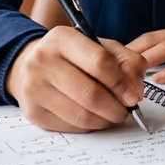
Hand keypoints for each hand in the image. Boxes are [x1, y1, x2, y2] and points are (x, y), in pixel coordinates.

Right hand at [6, 27, 147, 132]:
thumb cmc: (72, 56)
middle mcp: (43, 61)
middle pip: (90, 93)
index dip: (122, 83)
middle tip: (127, 111)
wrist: (28, 66)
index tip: (134, 96)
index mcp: (62, 38)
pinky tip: (95, 118)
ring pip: (81, 115)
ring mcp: (34, 88)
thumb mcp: (99, 46)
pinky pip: (70, 126)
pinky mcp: (33, 112)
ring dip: (105, 120)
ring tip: (114, 116)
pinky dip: (90, 126)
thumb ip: (126, 61)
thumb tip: (135, 92)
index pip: (100, 62)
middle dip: (116, 108)